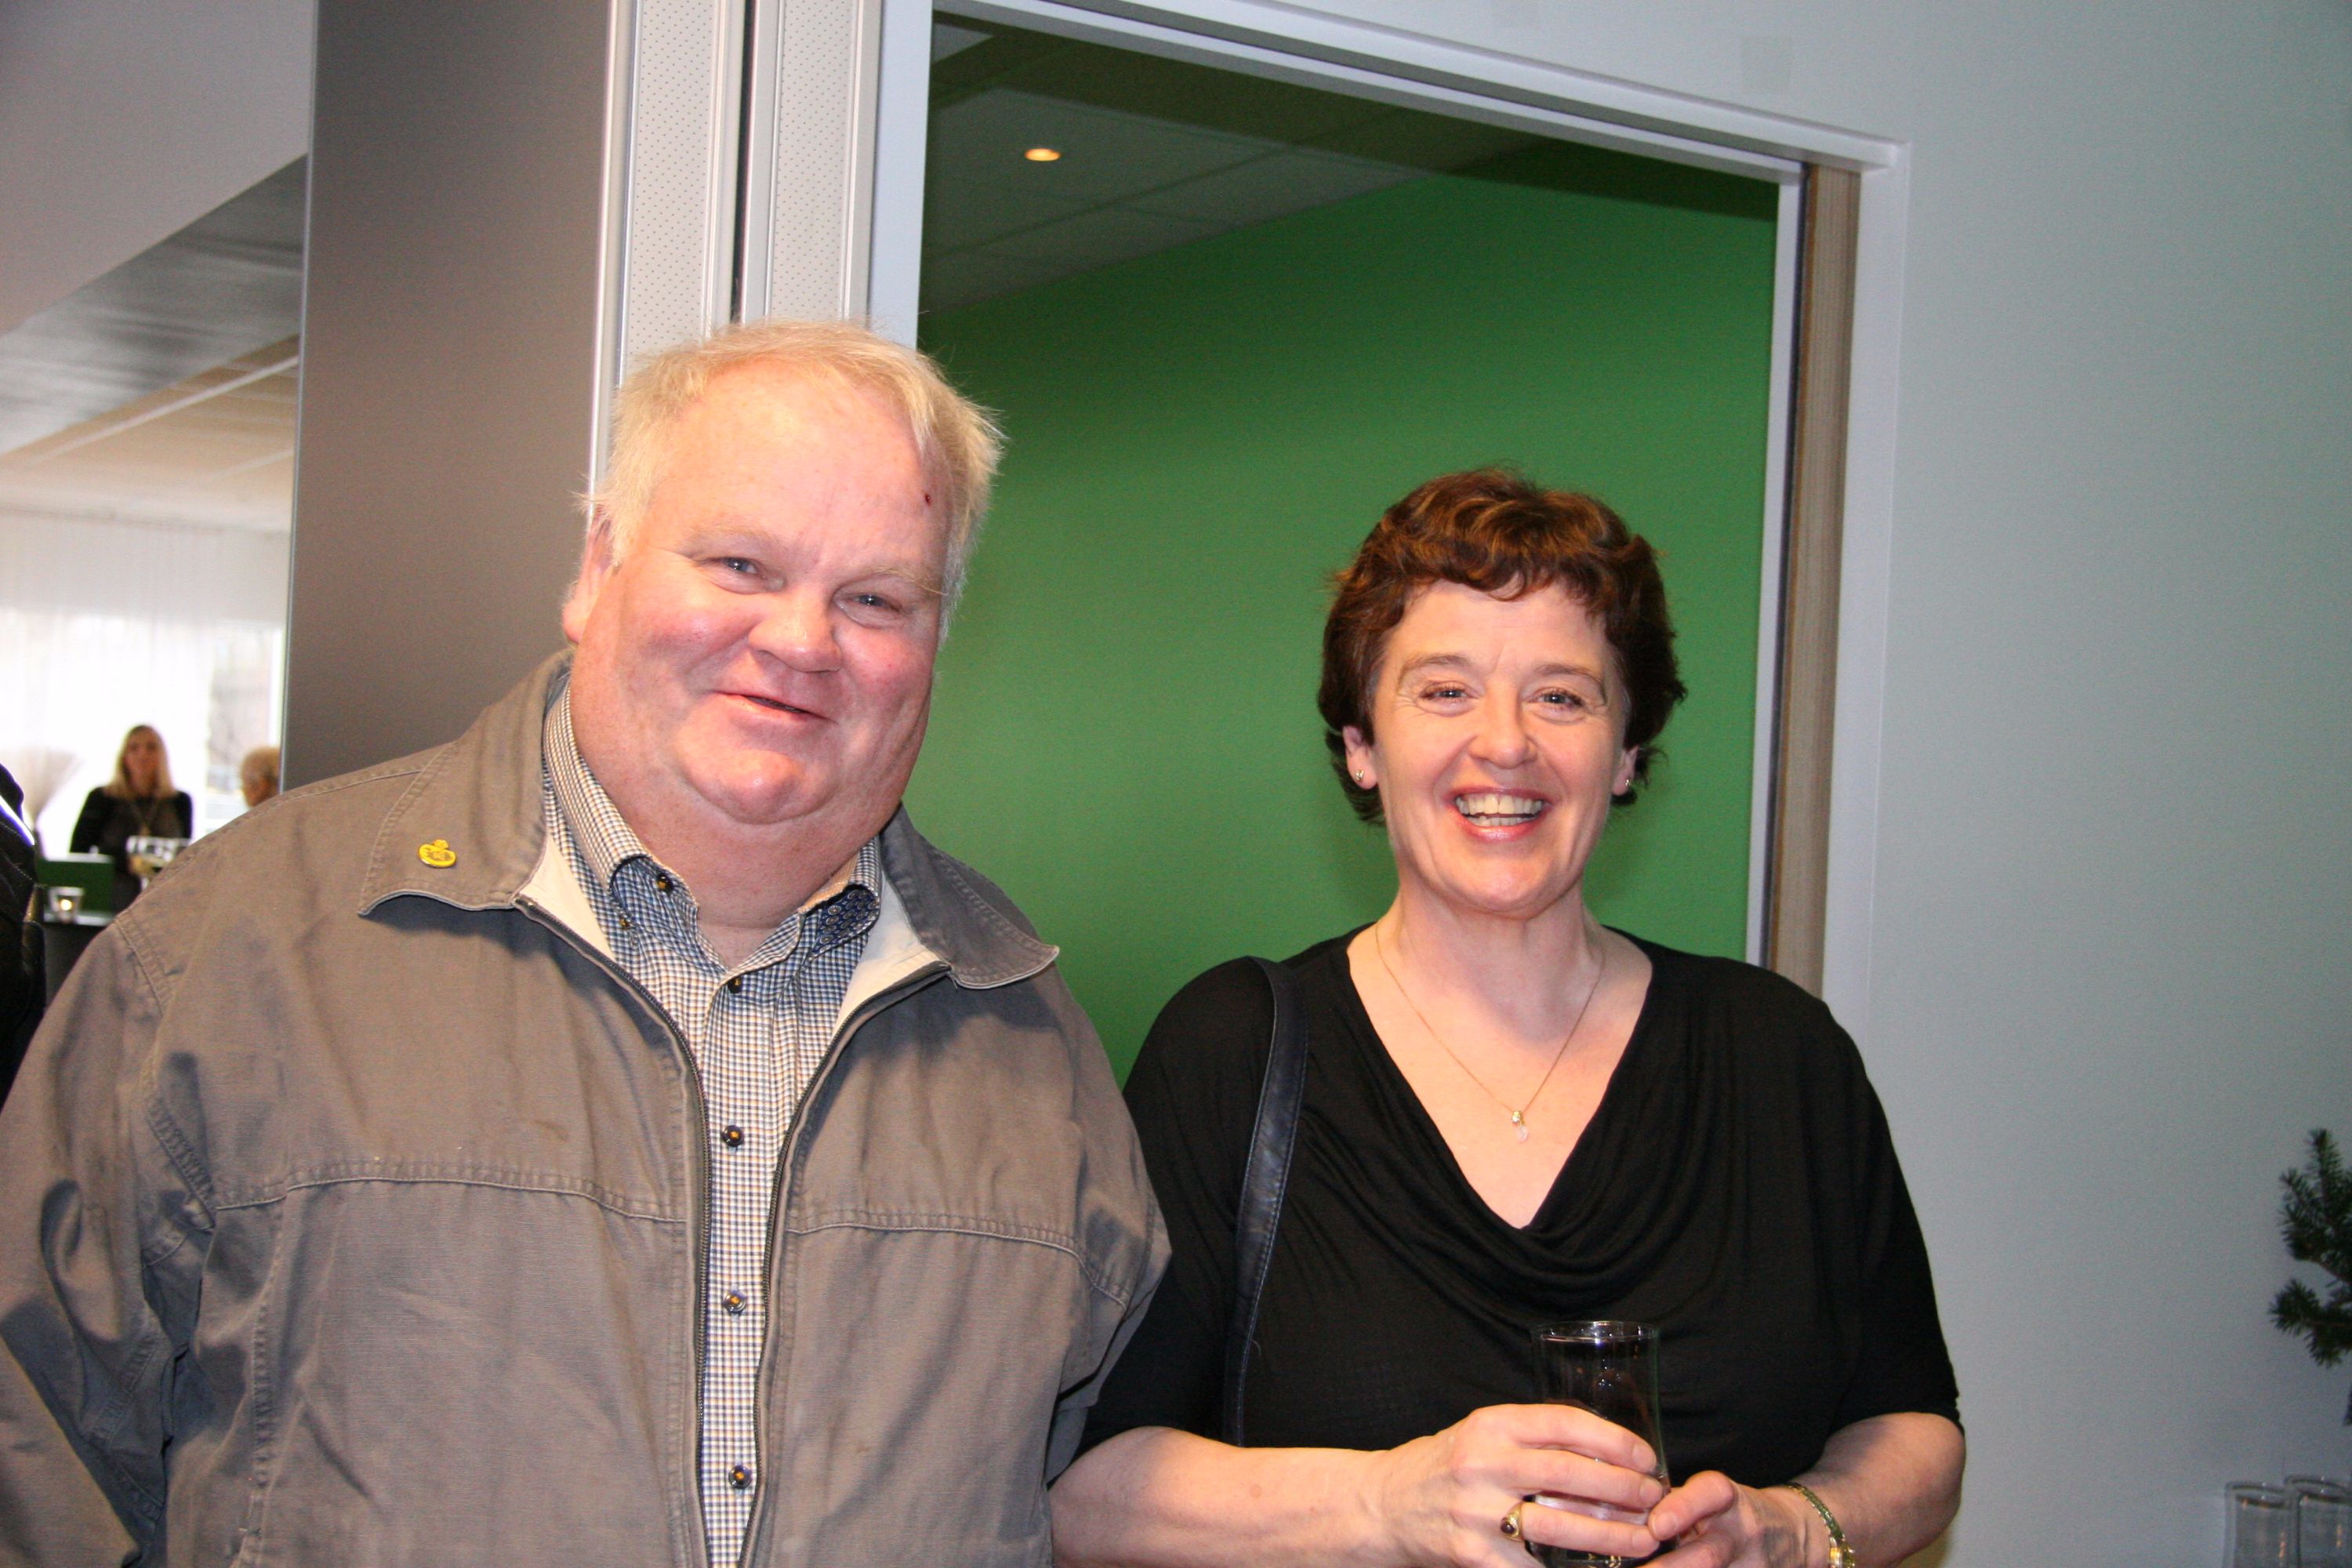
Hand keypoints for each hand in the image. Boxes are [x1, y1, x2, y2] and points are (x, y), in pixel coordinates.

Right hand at [1362, 1402, 1666, 1566]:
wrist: (1381, 1506)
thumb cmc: (1444, 1467)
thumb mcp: (1482, 1435)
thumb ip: (1532, 1439)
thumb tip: (1608, 1455)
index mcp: (1490, 1425)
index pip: (1563, 1422)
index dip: (1612, 1440)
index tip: (1645, 1457)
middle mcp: (1482, 1463)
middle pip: (1568, 1473)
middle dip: (1622, 1488)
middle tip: (1656, 1500)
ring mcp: (1475, 1512)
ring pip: (1559, 1526)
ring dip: (1610, 1535)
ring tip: (1644, 1539)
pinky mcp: (1472, 1554)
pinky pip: (1533, 1567)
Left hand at [1644, 1473, 1812, 1567]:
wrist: (1791, 1532)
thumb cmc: (1731, 1512)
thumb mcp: (1708, 1498)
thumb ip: (1671, 1504)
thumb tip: (1617, 1514)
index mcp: (1727, 1499)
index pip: (1710, 1494)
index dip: (1683, 1508)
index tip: (1656, 1525)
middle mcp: (1741, 1533)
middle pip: (1708, 1555)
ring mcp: (1751, 1566)